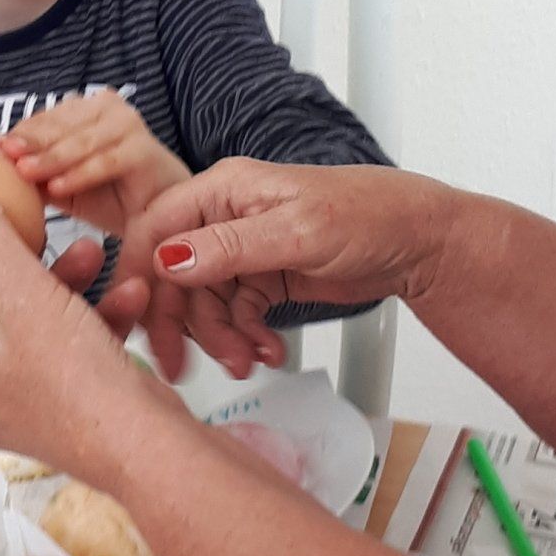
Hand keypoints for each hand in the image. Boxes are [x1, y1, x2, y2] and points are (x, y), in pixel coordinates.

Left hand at [0, 91, 187, 238]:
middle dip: (30, 142)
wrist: (155, 218)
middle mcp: (107, 108)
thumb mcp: (61, 183)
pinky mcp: (143, 149)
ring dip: (50, 158)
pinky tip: (57, 187)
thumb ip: (34, 172)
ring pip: (80, 141)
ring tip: (24, 173)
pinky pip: (105, 161)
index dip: (19, 133)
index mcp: (85, 109)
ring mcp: (128, 125)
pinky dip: (79, 174)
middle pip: (60, 125)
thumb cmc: (109, 197)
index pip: (45, 119)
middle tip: (4, 155)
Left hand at [0, 207, 173, 494]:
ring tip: (100, 253)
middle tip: (49, 231)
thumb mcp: (26, 298)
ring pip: (44, 327)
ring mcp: (36, 405)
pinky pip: (78, 350)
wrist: (146, 447)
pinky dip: (100, 318)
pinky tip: (131, 294)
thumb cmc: (76, 382)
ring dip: (73, 286)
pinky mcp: (77, 407)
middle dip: (32, 266)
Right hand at [118, 161, 423, 378]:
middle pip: (174, 274)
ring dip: (220, 338)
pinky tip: (269, 351)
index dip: (140, 274)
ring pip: (204, 302)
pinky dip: (246, 337)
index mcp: (223, 189)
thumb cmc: (368, 216)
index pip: (156, 228)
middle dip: (181, 322)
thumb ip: (230, 247)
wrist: (416, 242)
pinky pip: (235, 314)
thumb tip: (170, 260)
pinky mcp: (262, 277)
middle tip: (183, 366)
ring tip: (249, 361)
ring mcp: (242, 250)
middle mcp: (224, 217)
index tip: (140, 320)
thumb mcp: (297, 232)